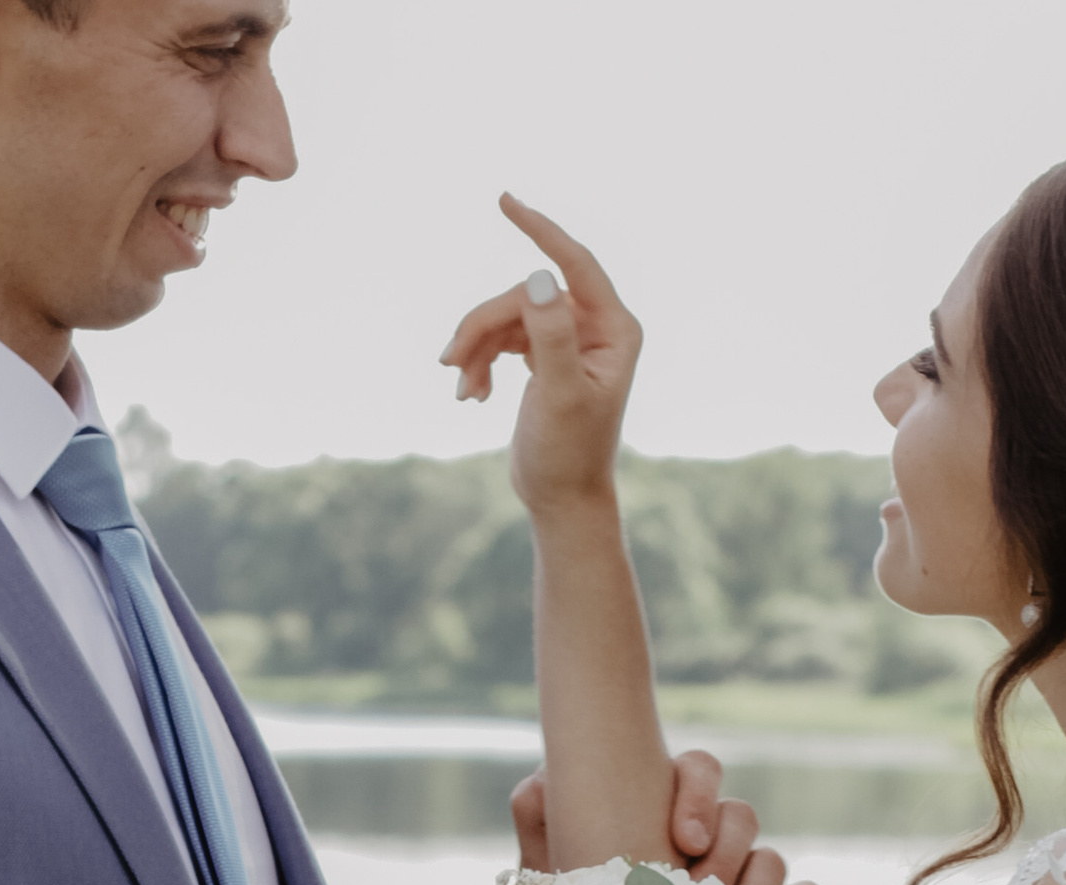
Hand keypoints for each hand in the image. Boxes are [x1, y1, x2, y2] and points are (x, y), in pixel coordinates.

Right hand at [441, 196, 637, 518]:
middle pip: (525, 297)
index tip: (504, 201)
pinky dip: (481, 362)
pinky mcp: (546, 357)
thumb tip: (542, 277)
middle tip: (450, 363)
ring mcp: (570, 341)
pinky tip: (471, 395)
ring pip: (508, 317)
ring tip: (460, 389)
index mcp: (615, 329)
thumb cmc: (569, 455)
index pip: (574, 262)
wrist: (562, 502)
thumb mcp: (559, 394)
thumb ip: (551, 336)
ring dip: (476, 348)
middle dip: (484, 326)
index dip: (539, 229)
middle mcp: (596, 328)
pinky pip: (503, 340)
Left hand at [511, 754, 805, 884]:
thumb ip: (538, 813)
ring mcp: (740, 883)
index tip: (686, 838)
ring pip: (772, 860)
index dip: (701, 790)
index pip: (701, 771)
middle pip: (742, 817)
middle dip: (728, 851)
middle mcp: (708, 842)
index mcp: (662, 813)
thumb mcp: (545, 861)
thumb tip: (541, 783)